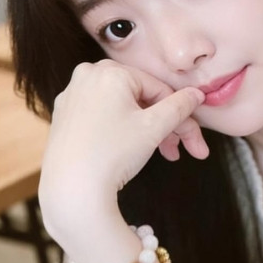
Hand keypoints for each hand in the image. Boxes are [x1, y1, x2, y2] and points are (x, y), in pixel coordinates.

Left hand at [39, 60, 207, 236]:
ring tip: (163, 154)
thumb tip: (197, 94)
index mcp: (109, 71)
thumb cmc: (113, 154)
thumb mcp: (154, 127)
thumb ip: (180, 106)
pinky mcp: (65, 116)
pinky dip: (123, 129)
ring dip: (148, 130)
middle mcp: (87, 76)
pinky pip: (104, 115)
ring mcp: (73, 96)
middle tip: (180, 150)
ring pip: (124, 108)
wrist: (71, 190)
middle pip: (141, 98)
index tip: (194, 140)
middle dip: (165, 125)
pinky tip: (133, 150)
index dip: (181, 115)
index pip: (159, 89)